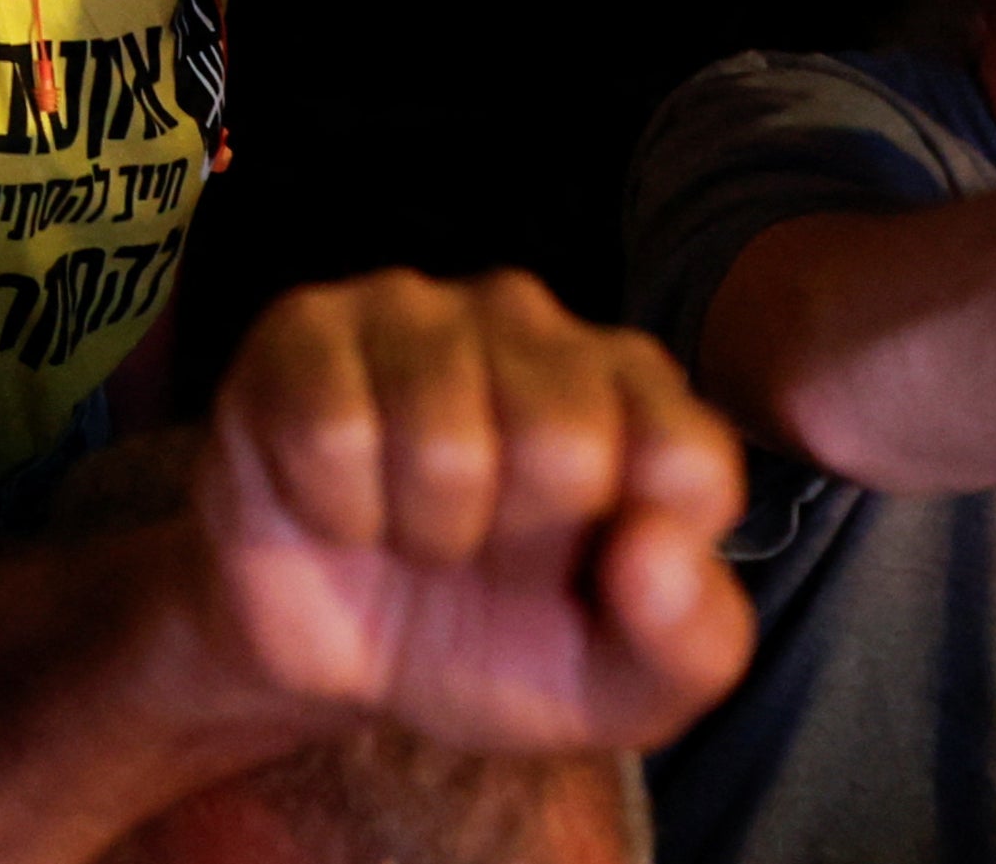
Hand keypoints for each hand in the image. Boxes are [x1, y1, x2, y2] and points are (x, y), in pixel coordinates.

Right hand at [183, 272, 752, 757]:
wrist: (330, 657)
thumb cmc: (494, 643)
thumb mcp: (622, 686)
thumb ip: (690, 641)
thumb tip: (656, 554)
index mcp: (636, 389)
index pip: (684, 459)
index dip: (631, 563)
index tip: (582, 580)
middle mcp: (532, 322)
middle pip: (564, 445)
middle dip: (516, 547)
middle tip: (483, 555)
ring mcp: (413, 310)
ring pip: (443, 445)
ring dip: (420, 533)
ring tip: (409, 528)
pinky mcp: (305, 327)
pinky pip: (332, 431)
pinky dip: (337, 509)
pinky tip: (339, 504)